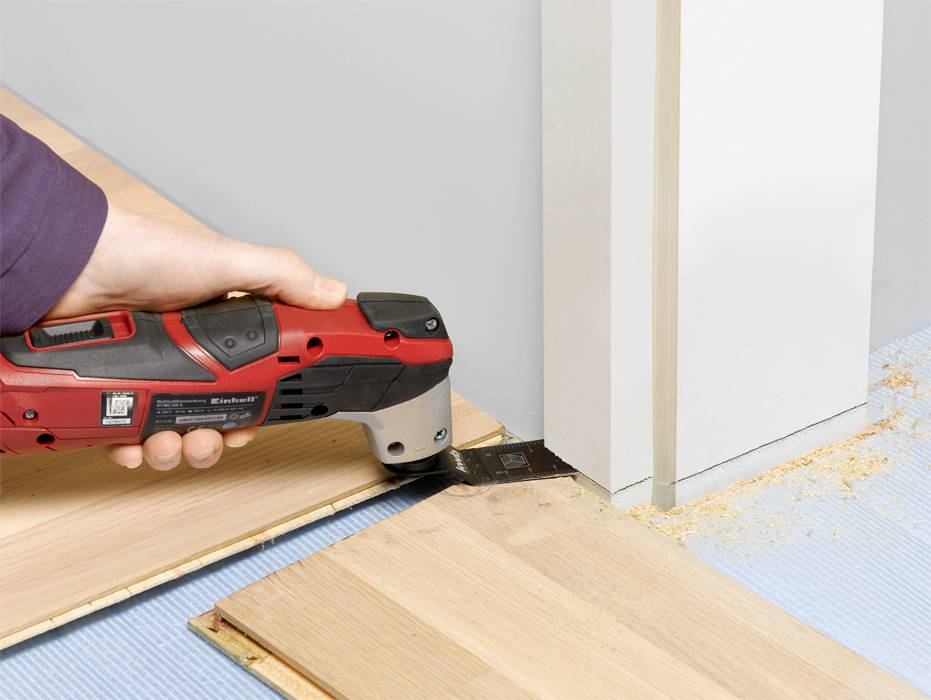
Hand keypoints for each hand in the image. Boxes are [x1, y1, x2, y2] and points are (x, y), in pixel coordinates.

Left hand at [46, 202, 347, 469]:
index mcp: (224, 333)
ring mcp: (153, 377)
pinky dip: (134, 449)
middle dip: (219, 438)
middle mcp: (191, 358)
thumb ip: (281, 277)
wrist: (69, 263)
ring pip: (178, 436)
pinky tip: (133, 441)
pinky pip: (131, 438)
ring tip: (168, 441)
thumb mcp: (226, 261)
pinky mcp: (116, 393)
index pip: (258, 380)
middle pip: (220, 417)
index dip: (263, 407)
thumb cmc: (143, 254)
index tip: (264, 421)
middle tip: (216, 435)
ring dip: (178, 451)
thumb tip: (332, 294)